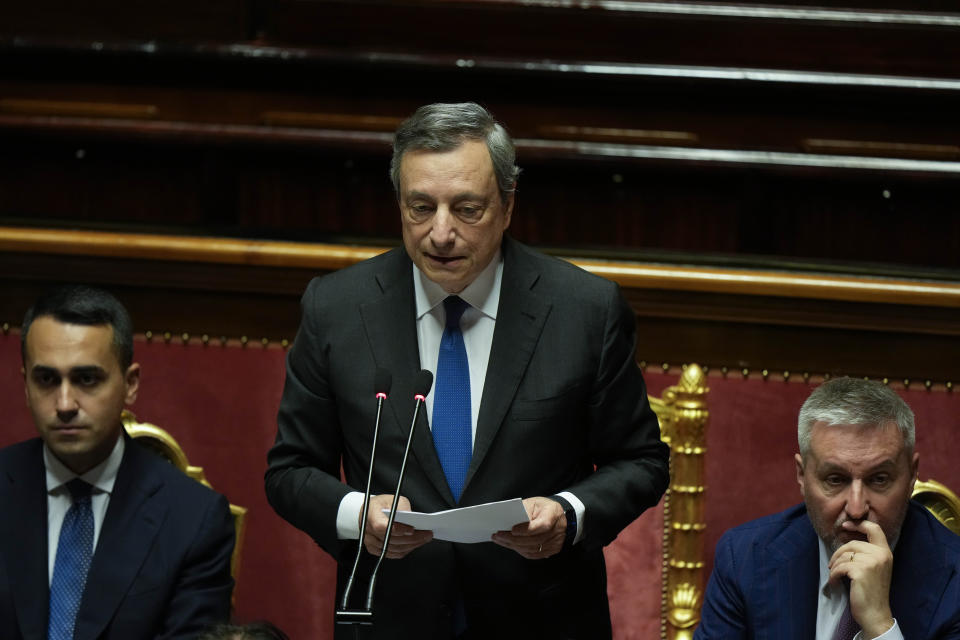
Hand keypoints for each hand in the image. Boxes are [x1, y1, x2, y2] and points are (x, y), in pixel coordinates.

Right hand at [361, 494, 432, 558]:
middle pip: (391, 540)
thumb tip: (412, 518)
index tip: (412, 529)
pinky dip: (405, 550)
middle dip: (412, 539)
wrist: (370, 512)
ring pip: (393, 549)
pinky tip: (414, 544)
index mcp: (370, 514)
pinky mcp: (374, 549)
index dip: (397, 530)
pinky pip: (392, 553)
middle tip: (427, 534)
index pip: (381, 526)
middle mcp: (368, 530)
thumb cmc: (382, 505)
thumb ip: (402, 507)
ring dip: (411, 545)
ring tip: (424, 539)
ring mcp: (370, 541)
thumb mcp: (394, 499)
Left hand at [491, 497, 566, 558]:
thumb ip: (523, 510)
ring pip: (532, 549)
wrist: (558, 515)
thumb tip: (508, 520)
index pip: (542, 525)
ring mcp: (556, 542)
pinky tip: (510, 545)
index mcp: (553, 514)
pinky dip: (520, 550)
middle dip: (513, 539)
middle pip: (534, 540)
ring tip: (500, 540)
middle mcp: (557, 530)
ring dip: (513, 546)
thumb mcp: (534, 502)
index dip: (526, 530)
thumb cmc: (544, 507)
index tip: (512, 530)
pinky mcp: (552, 550)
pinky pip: (534, 554)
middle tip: (498, 535)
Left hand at [828, 520, 894, 639]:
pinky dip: (833, 575)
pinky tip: (835, 582)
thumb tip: (847, 538)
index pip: (874, 528)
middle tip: (832, 565)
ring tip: (835, 575)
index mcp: (885, 552)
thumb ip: (867, 553)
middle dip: (838, 553)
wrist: (875, 614)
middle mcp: (881, 555)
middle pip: (852, 543)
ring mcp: (871, 562)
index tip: (845, 525)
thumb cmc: (872, 591)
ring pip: (844, 555)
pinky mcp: (860, 571)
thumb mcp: (875, 568)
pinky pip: (839, 567)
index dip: (858, 524)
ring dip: (835, 566)